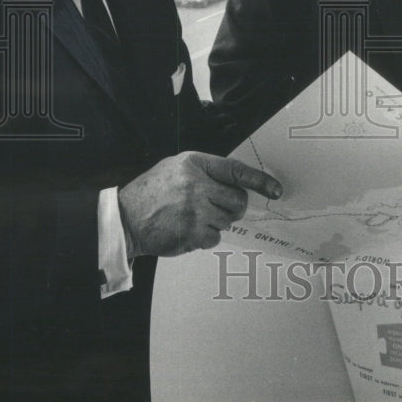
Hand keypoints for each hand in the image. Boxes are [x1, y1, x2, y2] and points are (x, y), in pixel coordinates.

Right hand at [118, 152, 281, 258]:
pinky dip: (206, 237)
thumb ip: (206, 171)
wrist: (125, 217)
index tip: (275, 190)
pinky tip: (188, 229)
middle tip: (216, 207)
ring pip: (227, 221)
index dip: (260, 180)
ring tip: (193, 217)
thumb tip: (238, 183)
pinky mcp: (191, 233)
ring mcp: (195, 211)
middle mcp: (197, 185)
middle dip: (233, 207)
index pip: (236, 171)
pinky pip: (215, 238)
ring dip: (216, 222)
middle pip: (238, 200)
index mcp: (195, 164)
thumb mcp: (177, 167)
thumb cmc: (153, 191)